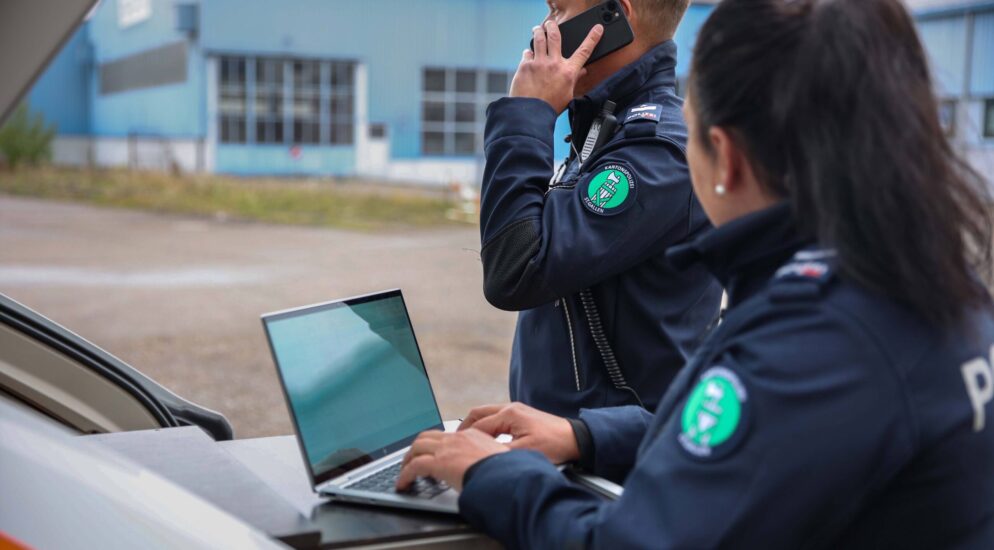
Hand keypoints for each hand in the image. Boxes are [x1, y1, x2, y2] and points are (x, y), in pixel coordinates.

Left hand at [395, 429, 508, 491]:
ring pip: (417, 447)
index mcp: (473, 435)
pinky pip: (414, 466)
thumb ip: (490, 462)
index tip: (433, 454)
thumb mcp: (500, 461)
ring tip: (404, 472)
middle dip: (416, 448)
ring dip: (407, 459)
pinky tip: (403, 485)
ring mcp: (447, 448)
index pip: (448, 436)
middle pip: (428, 436)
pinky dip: (405, 475)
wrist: (507, 475)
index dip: (436, 445)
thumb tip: (490, 472)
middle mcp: (458, 438)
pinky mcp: (439, 462)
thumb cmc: (508, 472)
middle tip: (411, 460)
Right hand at [458, 402, 579, 463]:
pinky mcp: (522, 415)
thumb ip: (499, 453)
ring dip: (476, 425)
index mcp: (509, 414)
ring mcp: (517, 410)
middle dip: (464, 427)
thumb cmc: (554, 445)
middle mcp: (511, 408)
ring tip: (467, 440)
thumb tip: (480, 456)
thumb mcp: (523, 452)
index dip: (464, 438)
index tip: (454, 448)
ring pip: (487, 414)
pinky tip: (486, 438)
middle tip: (454, 440)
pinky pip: (497, 417)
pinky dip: (487, 426)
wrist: (575, 439)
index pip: (478, 426)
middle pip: (478, 413)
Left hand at [510, 20, 603, 112]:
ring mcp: (539, 63)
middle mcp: (554, 64)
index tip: (597, 29)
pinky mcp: (525, 66)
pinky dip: (528, 53)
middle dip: (553, 26)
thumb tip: (582, 72)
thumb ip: (575, 80)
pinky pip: (527, 53)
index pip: (584, 51)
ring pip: (539, 39)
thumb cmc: (550, 107)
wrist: (531, 114)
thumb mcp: (568, 95)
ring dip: (538, 31)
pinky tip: (529, 56)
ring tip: (537, 29)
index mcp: (568, 72)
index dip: (593, 38)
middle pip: (555, 37)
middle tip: (551, 23)